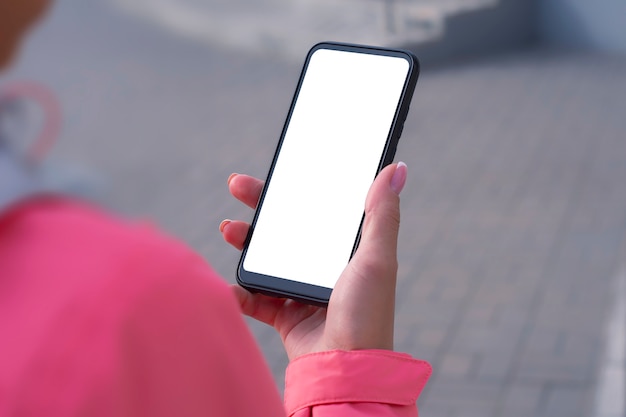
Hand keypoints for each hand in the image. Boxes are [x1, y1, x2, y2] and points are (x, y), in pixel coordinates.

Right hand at [220, 163, 406, 360]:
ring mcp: (302, 291)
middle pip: (286, 230)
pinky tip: (229, 285)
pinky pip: (255, 300)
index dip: (296, 190)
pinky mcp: (285, 315)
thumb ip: (382, 214)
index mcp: (346, 251)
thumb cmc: (368, 313)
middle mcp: (323, 268)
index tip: (278, 171)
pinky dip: (239, 293)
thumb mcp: (378, 259)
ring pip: (266, 259)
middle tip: (238, 185)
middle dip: (261, 208)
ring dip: (245, 242)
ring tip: (229, 229)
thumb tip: (396, 168)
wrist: (345, 368)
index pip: (317, 210)